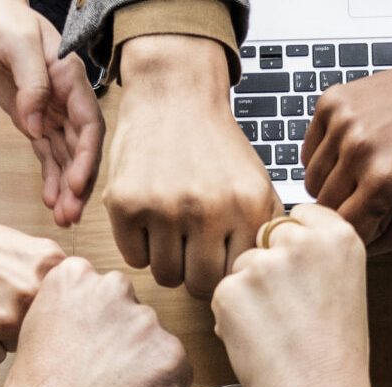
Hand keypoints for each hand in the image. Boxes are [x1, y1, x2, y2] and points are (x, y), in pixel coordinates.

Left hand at [0, 0, 101, 225]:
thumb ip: (31, 83)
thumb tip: (34, 122)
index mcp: (70, 78)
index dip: (87, 156)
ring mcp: (50, 111)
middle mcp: (66, 99)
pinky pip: (46, 154)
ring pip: (65, 156)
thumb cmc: (3, 19)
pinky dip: (50, 177)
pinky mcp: (32, 120)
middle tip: (71, 213)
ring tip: (64, 218)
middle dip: (79, 182)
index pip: (89, 123)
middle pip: (81, 147)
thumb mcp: (18, 44)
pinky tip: (52, 200)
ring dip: (66, 187)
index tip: (77, 183)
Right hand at [0, 210, 65, 363]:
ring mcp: (7, 318)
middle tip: (0, 302)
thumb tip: (76, 311)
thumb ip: (53, 278)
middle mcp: (33, 292)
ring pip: (20, 347)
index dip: (50, 312)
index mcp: (51, 267)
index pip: (68, 310)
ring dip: (3, 335)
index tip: (38, 309)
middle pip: (46, 331)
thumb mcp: (28, 249)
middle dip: (27, 324)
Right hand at [0, 257, 194, 386]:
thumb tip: (98, 317)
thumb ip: (72, 309)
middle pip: (132, 311)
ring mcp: (145, 322)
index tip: (86, 344)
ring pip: (154, 341)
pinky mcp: (171, 355)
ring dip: (142, 364)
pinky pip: (176, 369)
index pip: (103, 289)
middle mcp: (113, 289)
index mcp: (74, 276)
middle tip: (99, 372)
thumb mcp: (38, 328)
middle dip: (123, 340)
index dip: (96, 324)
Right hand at [103, 34, 279, 298]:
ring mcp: (163, 208)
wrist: (174, 96)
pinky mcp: (125, 204)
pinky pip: (134, 258)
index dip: (227, 272)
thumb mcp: (257, 182)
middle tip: (192, 251)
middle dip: (196, 274)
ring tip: (172, 232)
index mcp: (248, 206)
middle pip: (200, 285)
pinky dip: (141, 247)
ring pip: (165, 275)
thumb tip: (266, 275)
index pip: (237, 276)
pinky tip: (150, 220)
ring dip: (168, 261)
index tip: (219, 260)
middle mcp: (208, 209)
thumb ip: (265, 230)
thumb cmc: (216, 146)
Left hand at [210, 205, 377, 386]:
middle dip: (268, 267)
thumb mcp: (345, 287)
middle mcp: (301, 242)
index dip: (294, 247)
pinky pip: (222, 294)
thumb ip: (317, 255)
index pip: (298, 217)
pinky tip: (259, 340)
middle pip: (265, 238)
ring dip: (248, 293)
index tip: (300, 271)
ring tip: (278, 330)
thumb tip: (281, 241)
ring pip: (241, 267)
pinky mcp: (230, 290)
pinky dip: (232, 316)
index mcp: (338, 236)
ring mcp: (262, 265)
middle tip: (289, 309)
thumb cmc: (336, 356)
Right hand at [301, 50, 391, 250]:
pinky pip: (309, 150)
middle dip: (348, 207)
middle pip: (324, 207)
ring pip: (311, 180)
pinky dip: (327, 157)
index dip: (364, 229)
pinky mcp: (331, 102)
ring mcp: (341, 122)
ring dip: (334, 183)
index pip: (345, 231)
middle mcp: (357, 149)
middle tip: (378, 193)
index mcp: (383, 181)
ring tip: (367, 170)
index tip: (382, 217)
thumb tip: (358, 252)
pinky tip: (356, 149)